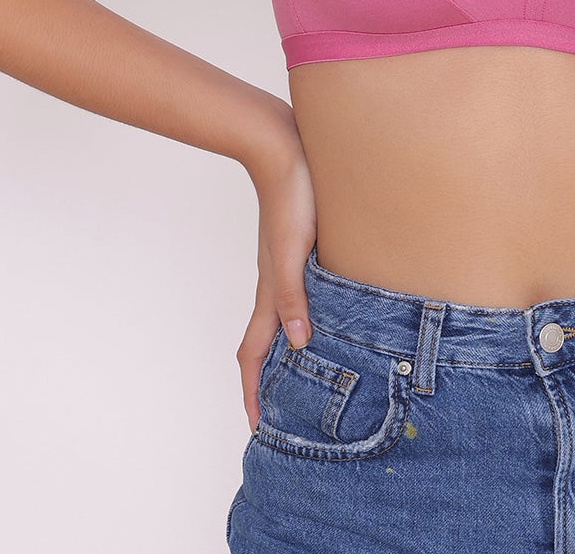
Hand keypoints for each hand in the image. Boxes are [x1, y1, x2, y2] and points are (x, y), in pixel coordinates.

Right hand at [237, 144, 316, 433]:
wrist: (284, 148)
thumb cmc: (292, 197)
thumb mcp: (295, 251)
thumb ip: (294, 295)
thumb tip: (297, 344)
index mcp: (271, 291)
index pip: (254, 354)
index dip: (253, 392)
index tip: (256, 426)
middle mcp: (274, 284)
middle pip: (264, 343)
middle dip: (267, 381)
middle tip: (280, 412)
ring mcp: (284, 266)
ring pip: (280, 319)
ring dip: (284, 351)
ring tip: (300, 374)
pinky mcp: (297, 247)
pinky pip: (295, 294)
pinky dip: (300, 316)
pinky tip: (321, 314)